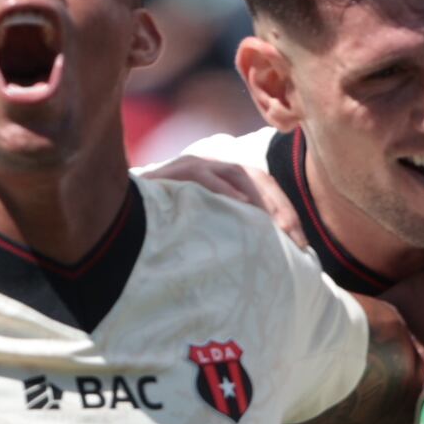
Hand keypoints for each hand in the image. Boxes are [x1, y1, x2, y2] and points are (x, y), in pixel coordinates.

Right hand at [153, 156, 305, 248]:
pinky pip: (203, 175)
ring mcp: (194, 165)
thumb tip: (268, 258)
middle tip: (296, 239)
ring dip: (260, 200)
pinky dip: (224, 188)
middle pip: (258, 179)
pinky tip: (241, 206)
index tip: (302, 246)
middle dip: (281, 208)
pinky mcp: (174, 171)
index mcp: (225, 179)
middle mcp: (213, 167)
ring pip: (237, 173)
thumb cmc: (166, 224)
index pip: (266, 188)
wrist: (121, 213)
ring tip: (276, 227)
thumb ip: (232, 231)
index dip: (287, 212)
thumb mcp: (207, 226)